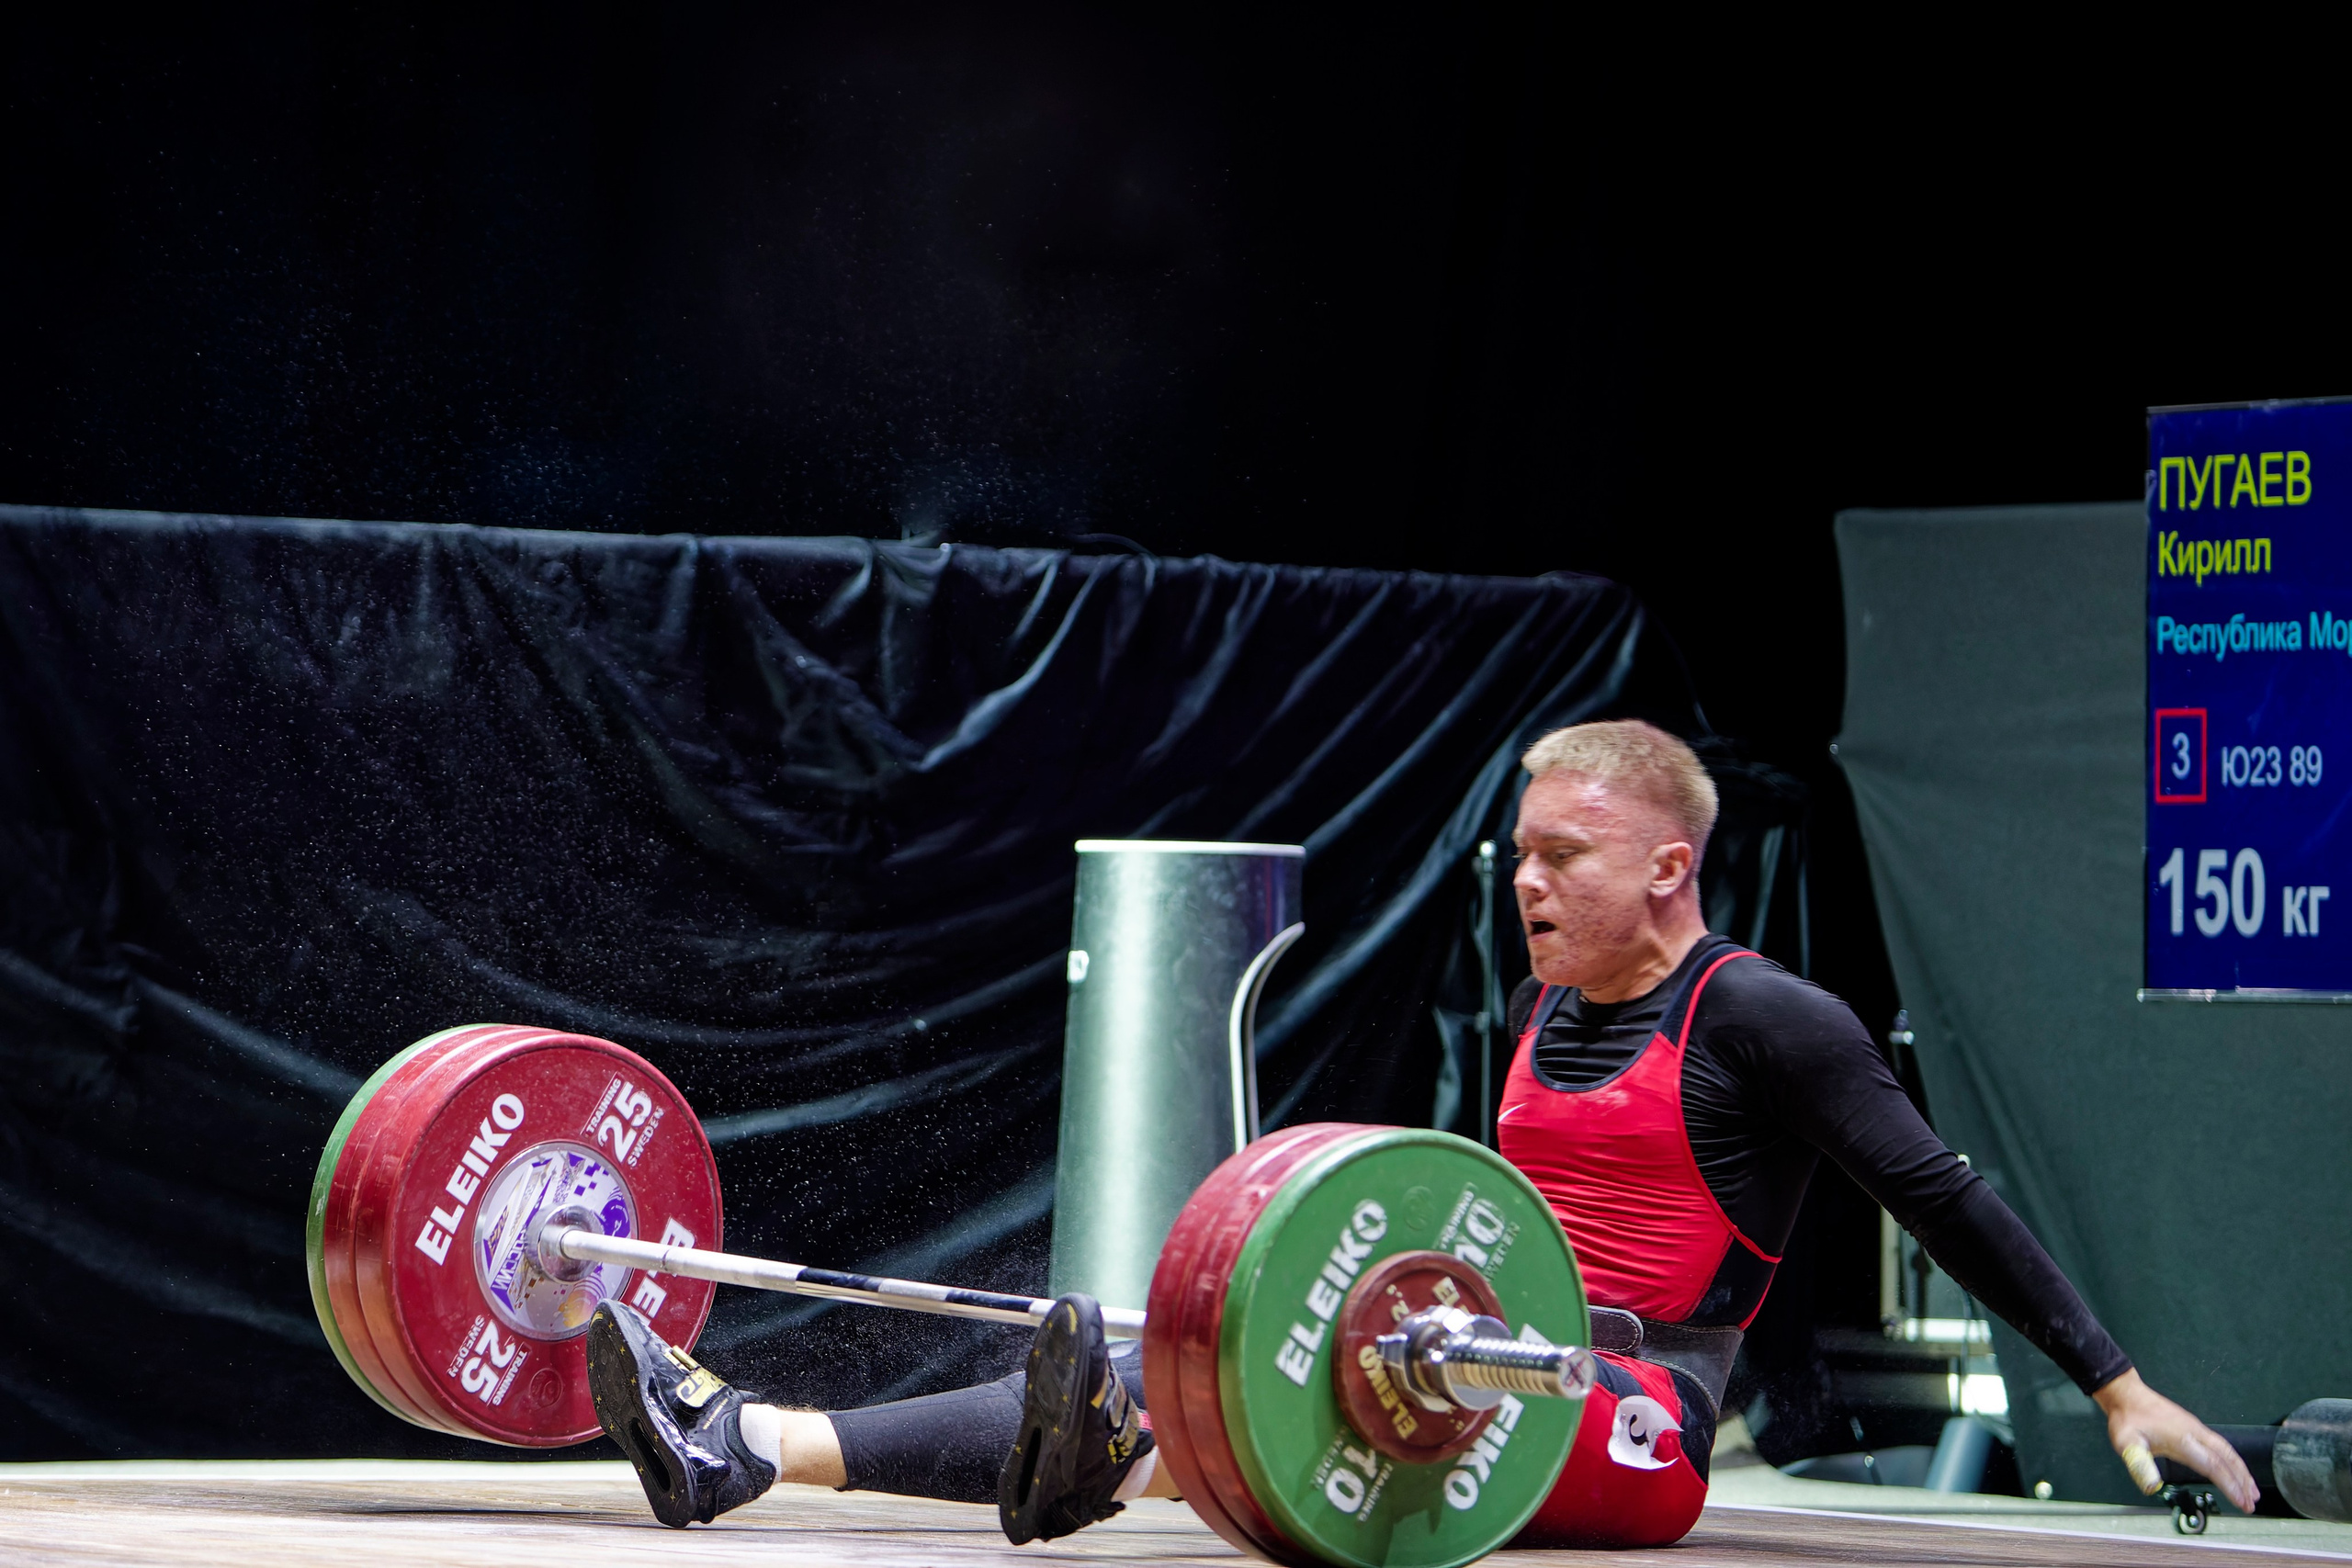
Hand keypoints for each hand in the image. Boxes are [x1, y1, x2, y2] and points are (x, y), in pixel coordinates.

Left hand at [2092, 1368, 2257, 1513]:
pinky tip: (2235, 1470)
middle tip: (2252, 1504)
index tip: (2241, 1503)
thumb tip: (2152, 1488)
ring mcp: (2197, 1428)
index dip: (2229, 1485)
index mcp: (2182, 1439)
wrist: (2126, 1394)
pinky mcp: (2194, 1427)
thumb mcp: (2126, 1443)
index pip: (2213, 1465)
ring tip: (2252, 1492)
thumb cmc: (2126, 1420)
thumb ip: (2139, 1465)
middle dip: (2242, 1481)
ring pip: (2227, 1450)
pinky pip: (2220, 1445)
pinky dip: (2232, 1460)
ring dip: (2241, 1471)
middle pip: (2227, 1458)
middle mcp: (2195, 1433)